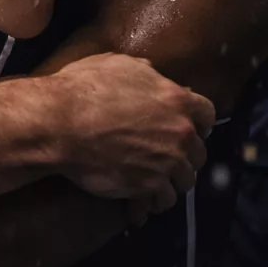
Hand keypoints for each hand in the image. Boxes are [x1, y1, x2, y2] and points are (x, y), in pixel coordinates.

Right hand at [51, 52, 214, 213]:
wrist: (60, 123)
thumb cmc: (83, 89)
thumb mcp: (116, 65)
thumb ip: (144, 72)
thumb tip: (152, 72)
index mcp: (176, 99)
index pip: (207, 114)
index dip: (198, 122)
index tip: (190, 128)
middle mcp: (179, 132)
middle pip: (199, 152)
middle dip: (185, 155)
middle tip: (167, 158)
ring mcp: (167, 162)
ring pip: (185, 179)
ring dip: (172, 181)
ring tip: (157, 183)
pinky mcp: (149, 186)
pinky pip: (164, 200)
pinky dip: (155, 201)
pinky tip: (144, 201)